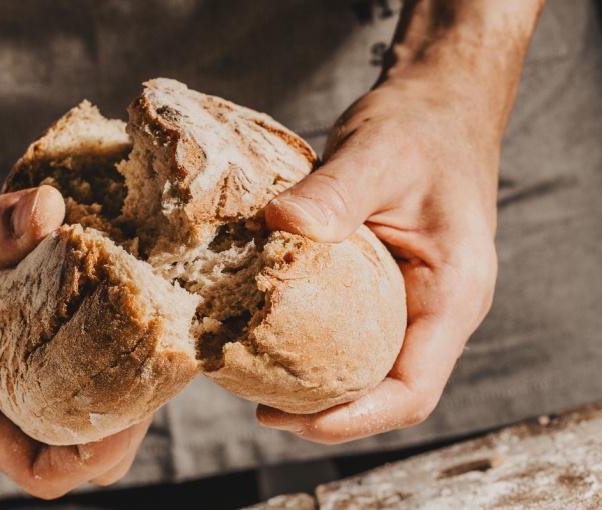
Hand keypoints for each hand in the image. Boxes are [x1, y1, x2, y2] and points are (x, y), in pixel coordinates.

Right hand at [0, 162, 149, 498]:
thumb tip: (50, 211)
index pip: (39, 466)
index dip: (92, 453)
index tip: (134, 406)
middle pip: (78, 436)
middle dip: (126, 409)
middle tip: (159, 353)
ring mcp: (15, 352)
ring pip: (85, 383)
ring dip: (124, 359)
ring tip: (156, 316)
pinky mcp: (28, 314)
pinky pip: (77, 330)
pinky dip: (107, 313)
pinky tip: (131, 276)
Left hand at [256, 0, 545, 443]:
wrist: (436, 106)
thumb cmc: (421, 128)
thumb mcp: (380, 153)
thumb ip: (336, 192)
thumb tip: (278, 226)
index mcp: (452, 294)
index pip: (413, 389)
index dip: (356, 418)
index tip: (296, 420)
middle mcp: (433, 309)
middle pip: (383, 390)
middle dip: (325, 411)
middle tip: (260, 408)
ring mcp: (408, 300)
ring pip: (365, 366)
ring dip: (315, 383)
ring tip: (254, 381)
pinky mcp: (380, 285)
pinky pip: (349, 331)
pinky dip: (310, 343)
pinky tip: (265, 334)